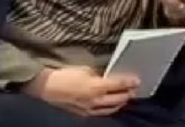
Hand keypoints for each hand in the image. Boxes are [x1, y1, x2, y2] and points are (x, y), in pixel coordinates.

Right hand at [20, 66, 139, 116]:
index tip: (137, 79)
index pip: (118, 85)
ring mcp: (90, 110)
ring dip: (121, 102)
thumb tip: (108, 77)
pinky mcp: (84, 114)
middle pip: (119, 99)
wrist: (47, 88)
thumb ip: (98, 75)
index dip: (129, 82)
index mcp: (96, 87)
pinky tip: (113, 103)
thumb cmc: (65, 75)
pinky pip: (102, 112)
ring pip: (112, 108)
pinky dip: (110, 108)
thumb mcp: (84, 69)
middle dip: (128, 93)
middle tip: (135, 88)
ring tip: (126, 96)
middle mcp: (95, 101)